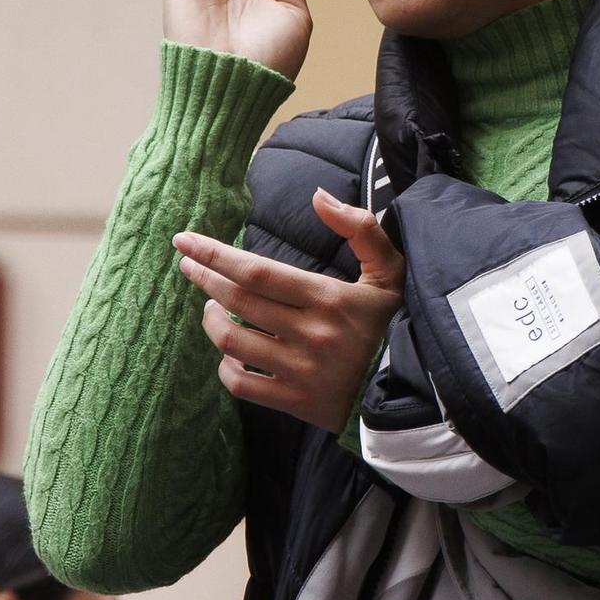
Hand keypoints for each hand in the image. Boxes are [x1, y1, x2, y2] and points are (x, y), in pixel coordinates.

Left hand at [177, 189, 406, 431]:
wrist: (414, 390)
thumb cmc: (394, 322)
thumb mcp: (390, 271)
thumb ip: (360, 228)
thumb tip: (318, 196)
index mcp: (328, 298)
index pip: (258, 272)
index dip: (215, 254)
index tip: (185, 241)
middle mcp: (310, 335)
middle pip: (237, 301)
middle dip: (204, 277)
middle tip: (188, 263)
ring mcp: (300, 372)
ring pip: (232, 342)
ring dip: (211, 319)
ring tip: (211, 305)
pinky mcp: (295, 403)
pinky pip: (241, 385)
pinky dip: (226, 366)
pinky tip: (229, 351)